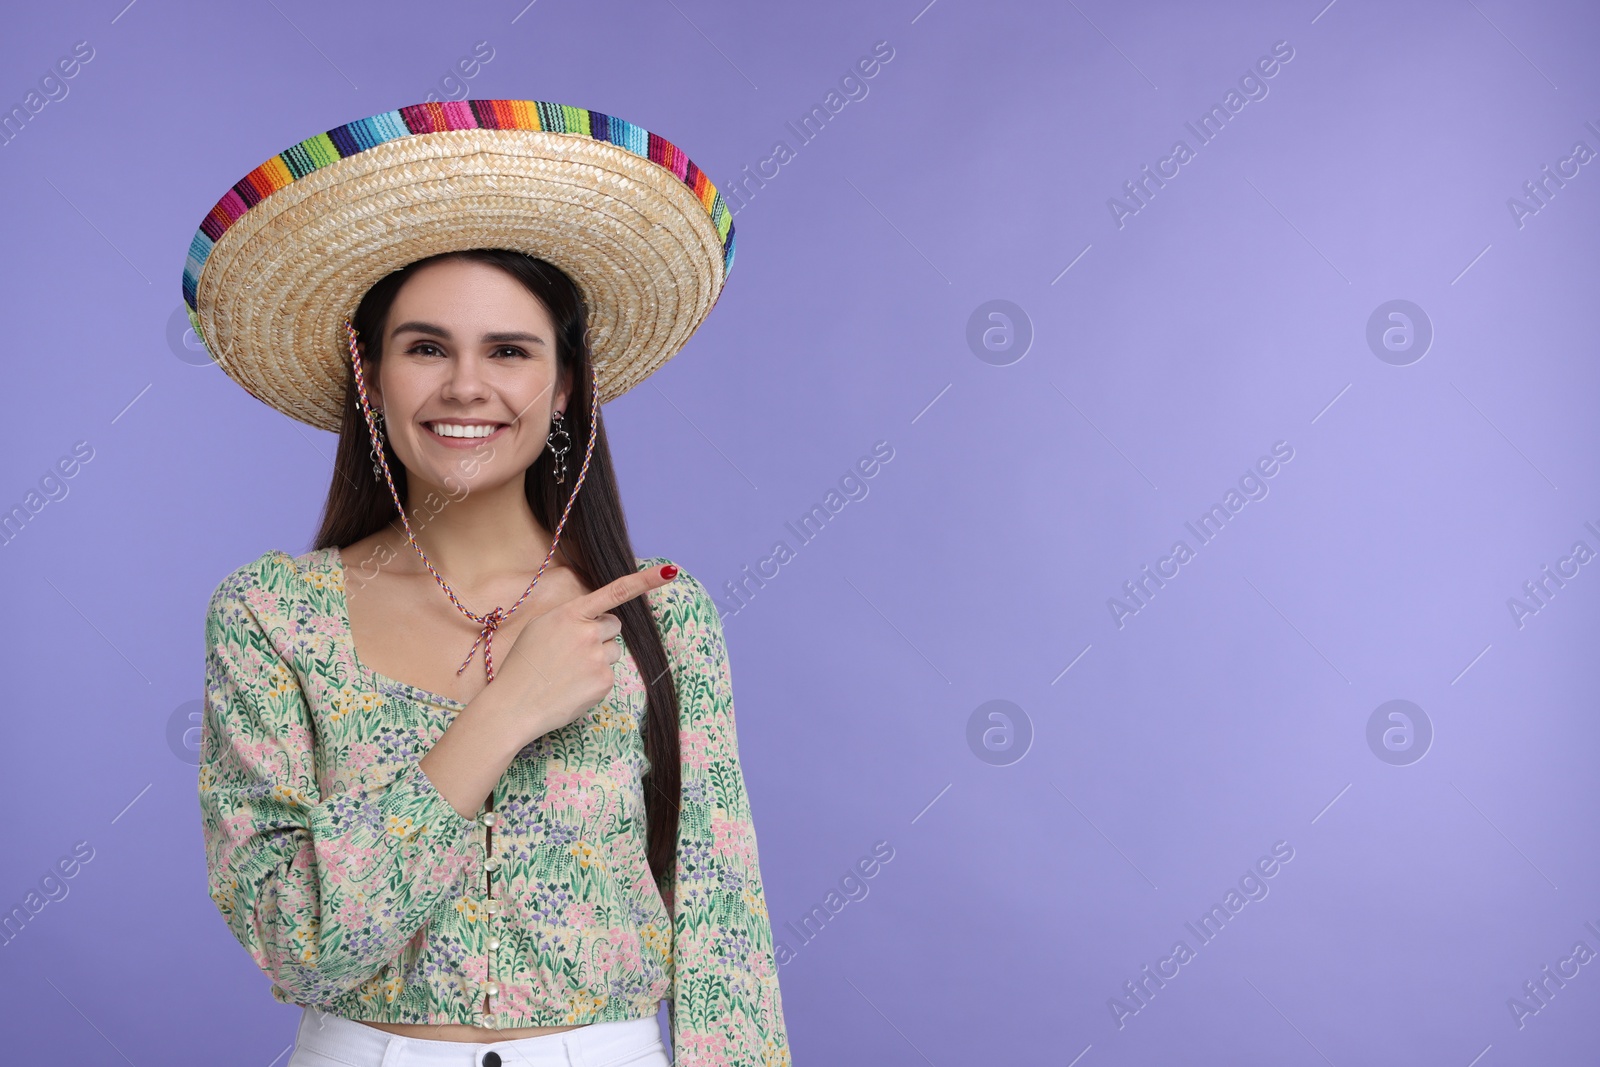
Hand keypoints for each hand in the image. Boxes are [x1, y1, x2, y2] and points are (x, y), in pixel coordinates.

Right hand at [491, 562, 679, 743]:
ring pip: (612, 651)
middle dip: (600, 634)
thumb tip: (594, 617)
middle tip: (573, 651)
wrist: (513, 705)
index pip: (615, 592)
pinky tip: (572, 686)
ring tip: (568, 672)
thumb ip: (570, 616)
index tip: (669, 570)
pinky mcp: (604, 683)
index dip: (645, 580)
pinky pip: (608, 675)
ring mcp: (598, 658)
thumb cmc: (523, 665)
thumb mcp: (540, 627)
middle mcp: (588, 632)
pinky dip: (594, 680)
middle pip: (614, 625)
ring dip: (597, 658)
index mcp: (570, 613)